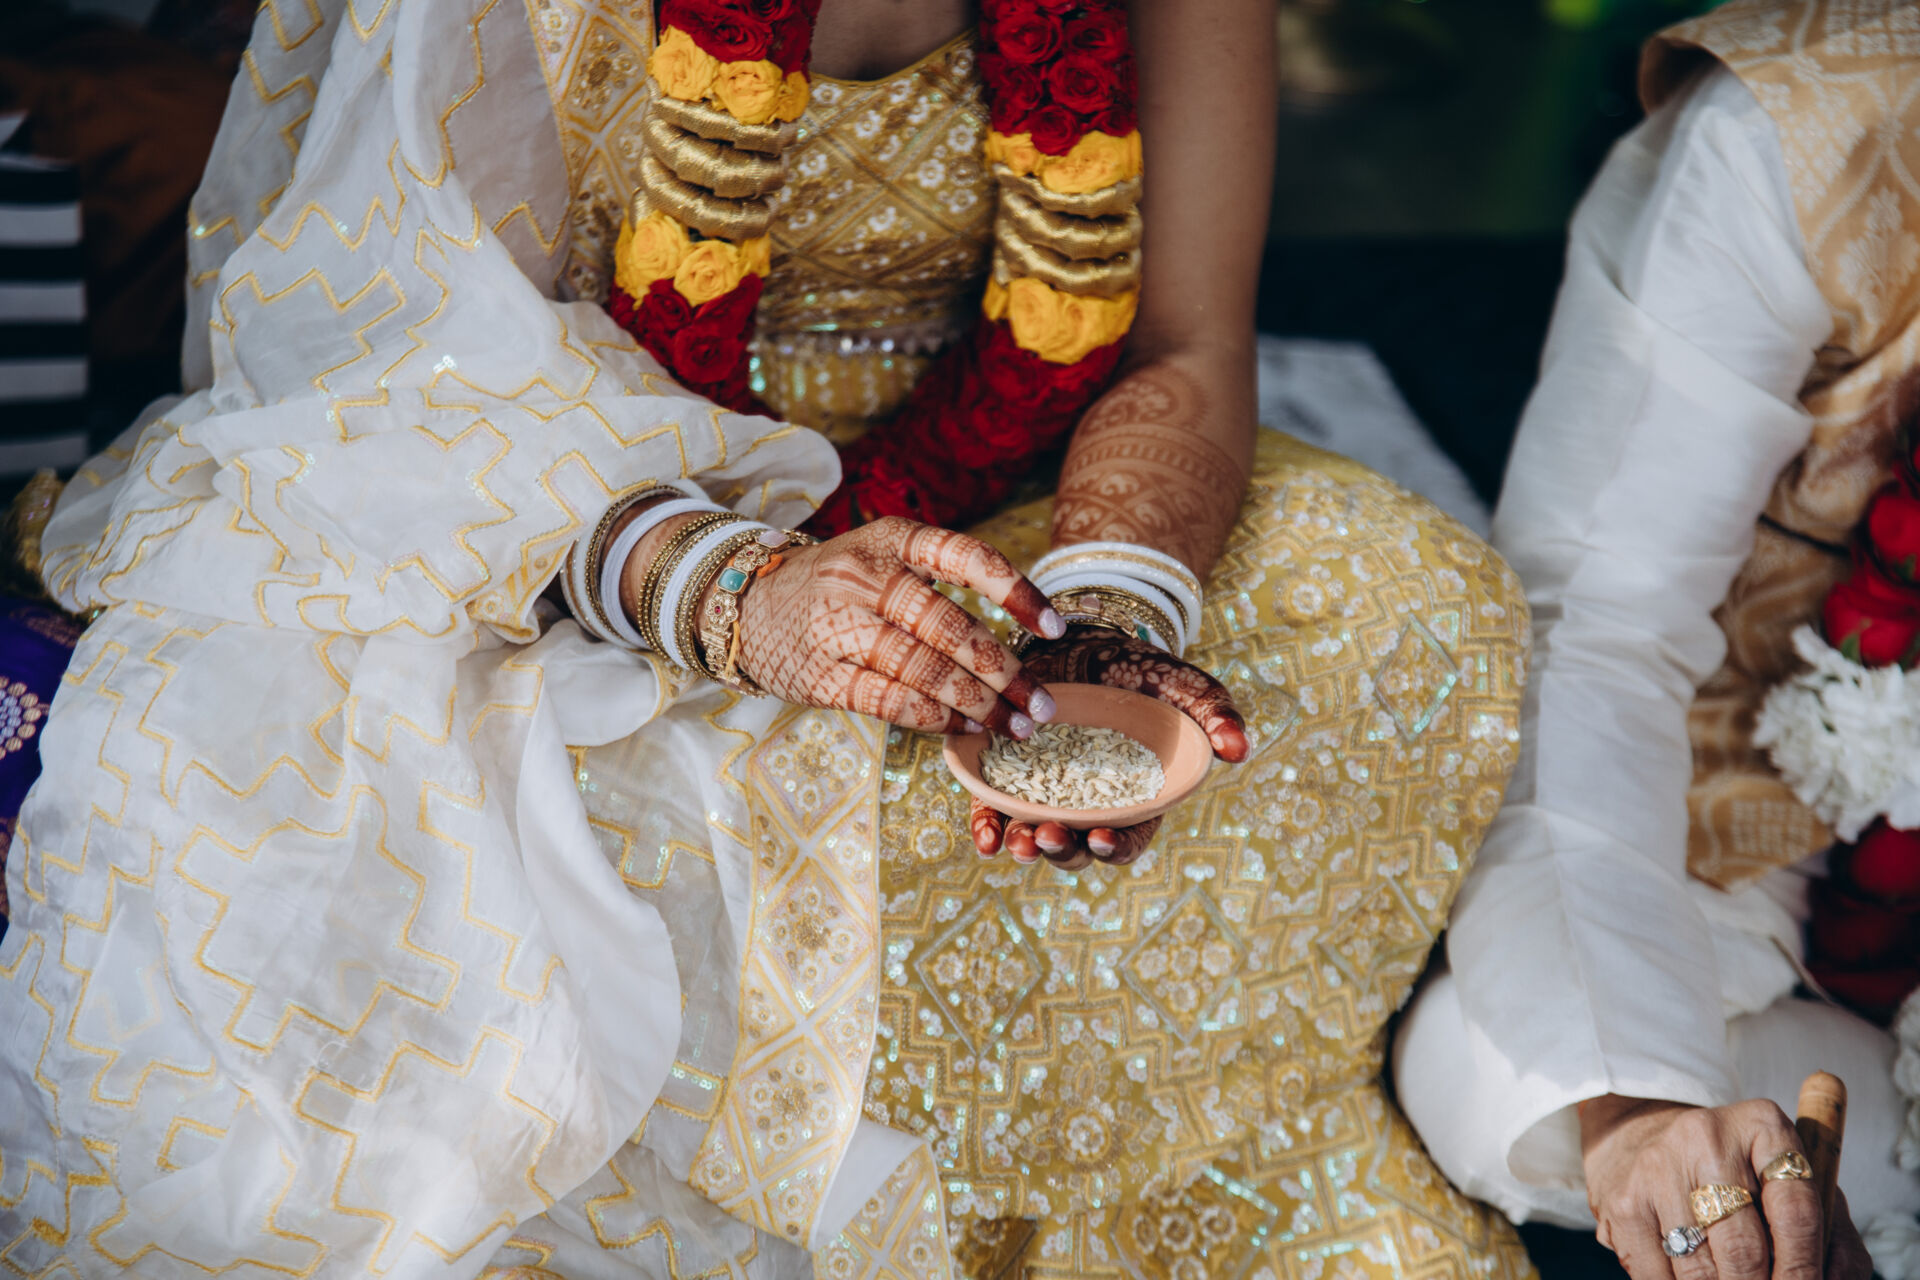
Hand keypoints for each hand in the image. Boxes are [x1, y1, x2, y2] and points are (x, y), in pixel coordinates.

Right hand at [734, 516, 1063, 733]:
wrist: (743, 606)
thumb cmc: (835, 585)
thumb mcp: (879, 557)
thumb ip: (936, 583)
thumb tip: (1019, 636)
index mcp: (889, 539)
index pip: (964, 556)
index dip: (1016, 591)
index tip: (1054, 629)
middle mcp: (862, 577)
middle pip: (948, 627)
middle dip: (1005, 671)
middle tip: (1043, 703)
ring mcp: (836, 627)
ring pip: (923, 669)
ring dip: (978, 703)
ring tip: (1014, 725)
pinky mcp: (820, 676)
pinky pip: (891, 701)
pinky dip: (936, 718)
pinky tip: (966, 727)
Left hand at [969, 628, 1248, 867]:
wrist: (1087, 642)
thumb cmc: (1143, 672)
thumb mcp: (1184, 687)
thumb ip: (1215, 714)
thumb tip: (1240, 748)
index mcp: (1133, 802)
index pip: (1127, 840)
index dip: (1114, 848)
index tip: (1100, 837)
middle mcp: (1087, 808)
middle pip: (1075, 848)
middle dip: (1060, 851)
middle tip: (1046, 837)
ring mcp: (1044, 795)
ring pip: (1032, 836)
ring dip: (1023, 846)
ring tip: (1015, 841)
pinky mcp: (1007, 776)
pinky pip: (995, 809)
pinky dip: (988, 826)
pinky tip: (984, 836)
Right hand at [1580, 1095, 1872, 1279]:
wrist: (1645, 1137)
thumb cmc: (1739, 1175)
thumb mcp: (1792, 1187)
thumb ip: (1831, 1237)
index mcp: (1764, 1126)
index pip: (1797, 1212)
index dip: (1806, 1268)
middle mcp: (1706, 1138)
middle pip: (1745, 1250)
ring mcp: (1658, 1168)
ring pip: (1700, 1271)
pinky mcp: (1624, 1202)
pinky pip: (1656, 1276)